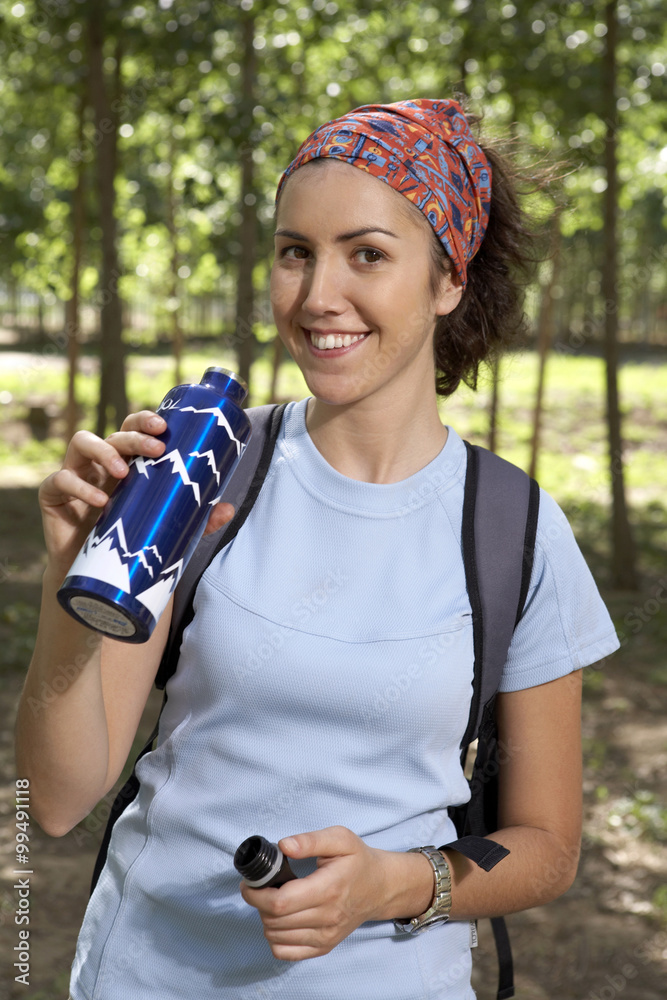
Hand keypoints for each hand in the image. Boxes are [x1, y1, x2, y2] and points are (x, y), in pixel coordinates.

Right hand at [39, 410, 233, 576]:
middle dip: (134, 436)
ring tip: (123, 472)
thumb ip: (196, 518)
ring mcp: (76, 475)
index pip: (133, 428)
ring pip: (81, 443)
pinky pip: (60, 481)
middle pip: (114, 433)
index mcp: (127, 461)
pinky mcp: (53, 496)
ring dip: (103, 451)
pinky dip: (79, 488)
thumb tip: (229, 509)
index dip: (144, 420)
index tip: (164, 426)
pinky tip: (100, 501)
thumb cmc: (131, 540)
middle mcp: (100, 463)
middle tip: (155, 449)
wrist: (97, 576)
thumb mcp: (166, 527)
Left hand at [239, 825, 392, 960]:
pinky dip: (275, 937)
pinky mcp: (324, 946)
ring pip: (277, 936)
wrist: (380, 887)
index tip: (250, 882)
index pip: (280, 902)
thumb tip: (283, 846)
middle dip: (258, 903)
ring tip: (273, 900)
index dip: (257, 894)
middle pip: (275, 920)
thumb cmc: (358, 860)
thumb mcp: (339, 838)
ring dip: (266, 918)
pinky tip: (281, 919)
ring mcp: (326, 935)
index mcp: (328, 888)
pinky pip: (286, 952)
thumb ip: (310, 840)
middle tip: (260, 887)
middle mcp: (327, 917)